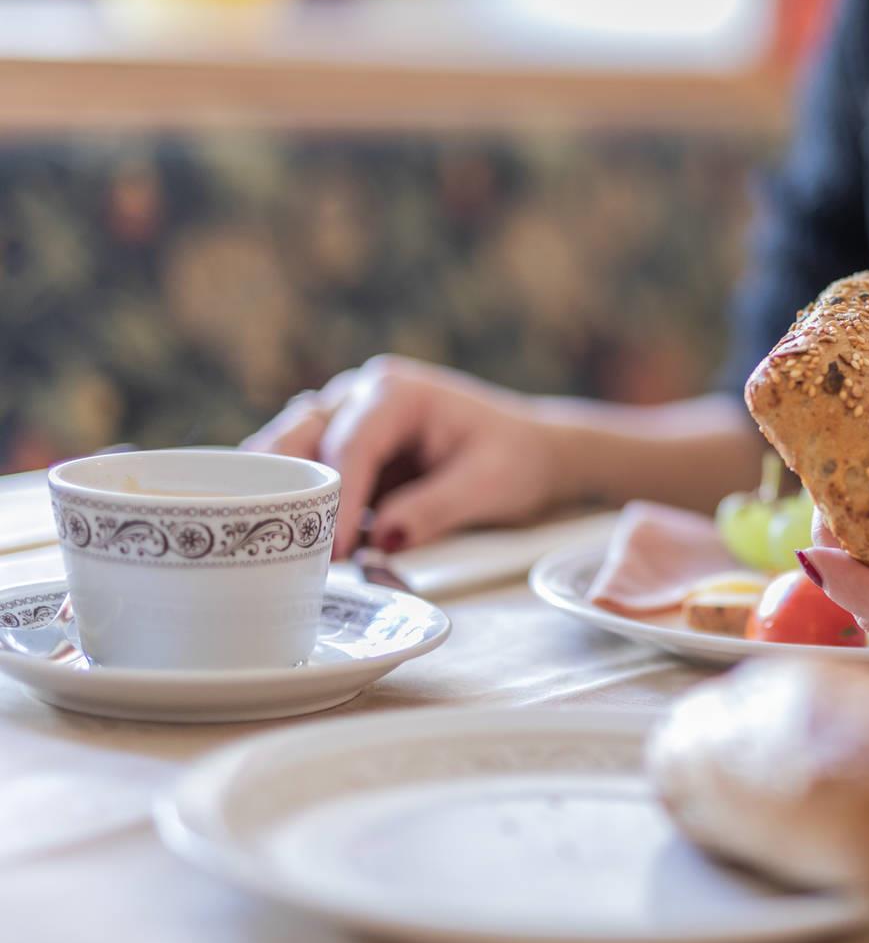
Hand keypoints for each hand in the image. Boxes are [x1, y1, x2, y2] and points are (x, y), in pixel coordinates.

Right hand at [243, 356, 560, 557]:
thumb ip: (434, 509)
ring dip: (277, 488)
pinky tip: (274, 527)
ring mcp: (347, 417)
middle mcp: (363, 395)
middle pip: (303, 435)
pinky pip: (302, 466)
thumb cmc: (515, 461)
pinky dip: (288, 494)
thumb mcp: (488, 486)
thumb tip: (380, 538)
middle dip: (288, 486)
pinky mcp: (342, 448)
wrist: (530, 454)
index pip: (353, 445)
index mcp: (400, 393)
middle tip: (282, 541)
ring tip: (265, 534)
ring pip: (291, 446)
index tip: (330, 549)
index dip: (337, 498)